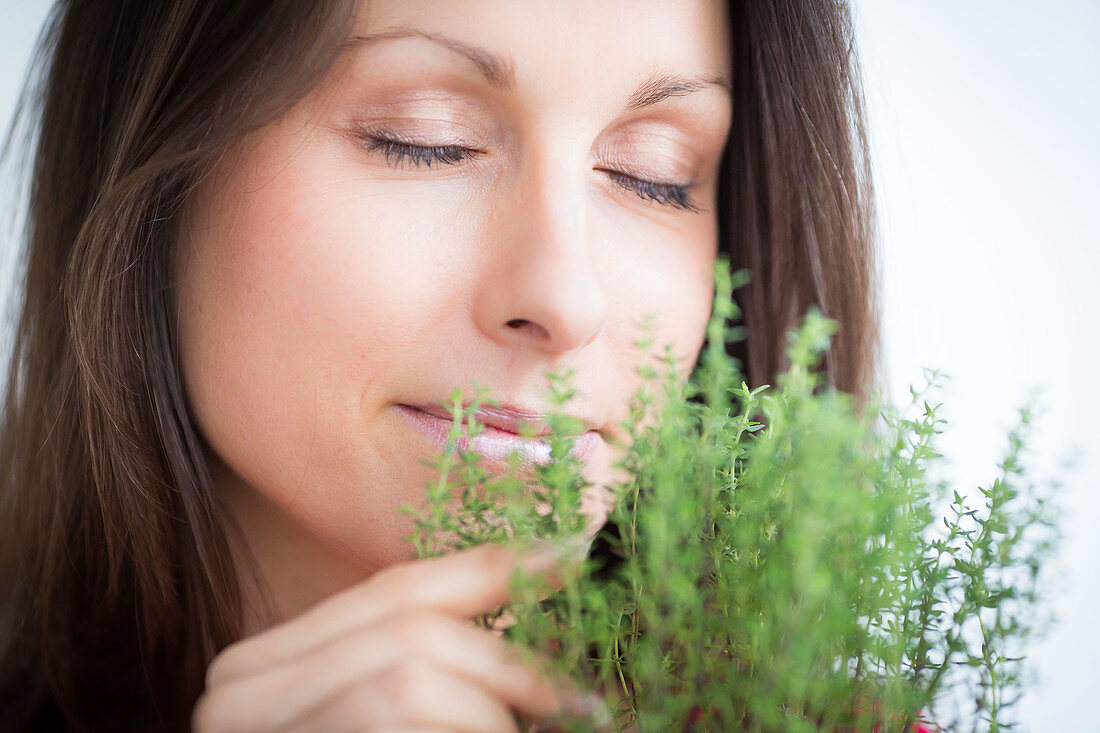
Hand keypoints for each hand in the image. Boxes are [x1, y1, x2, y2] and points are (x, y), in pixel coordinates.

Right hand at [192, 541, 600, 731]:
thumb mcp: (370, 718)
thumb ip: (418, 675)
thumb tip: (528, 619)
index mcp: (262, 666)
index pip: (393, 589)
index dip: (488, 568)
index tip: (568, 558)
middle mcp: (242, 691)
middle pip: (408, 624)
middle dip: (510, 658)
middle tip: (582, 700)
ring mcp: (257, 732)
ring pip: (410, 672)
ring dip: (495, 709)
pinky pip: (402, 723)